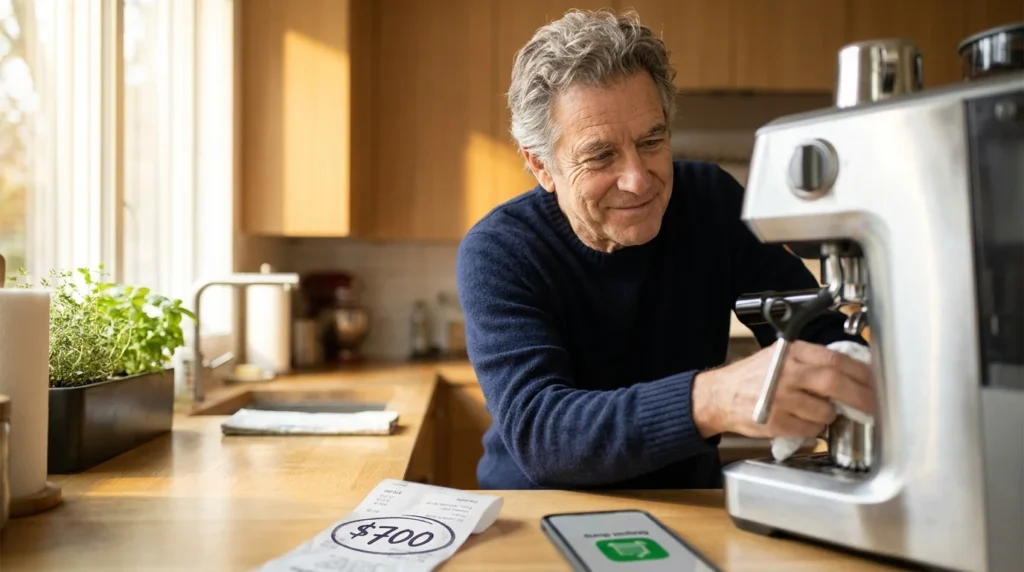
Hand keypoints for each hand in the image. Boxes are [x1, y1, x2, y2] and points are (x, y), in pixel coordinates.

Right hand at [691, 340, 873, 438]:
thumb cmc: (753, 378)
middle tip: (873, 407)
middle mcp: (786, 372)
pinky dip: (815, 429)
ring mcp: (780, 398)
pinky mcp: (775, 421)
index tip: (876, 383)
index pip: (836, 360)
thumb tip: (853, 373)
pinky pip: (810, 429)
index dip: (862, 373)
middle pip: (835, 382)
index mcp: (791, 352)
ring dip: (832, 416)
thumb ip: (812, 361)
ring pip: (825, 411)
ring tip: (824, 413)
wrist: (719, 395)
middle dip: (861, 397)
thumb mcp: (780, 357)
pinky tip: (805, 422)